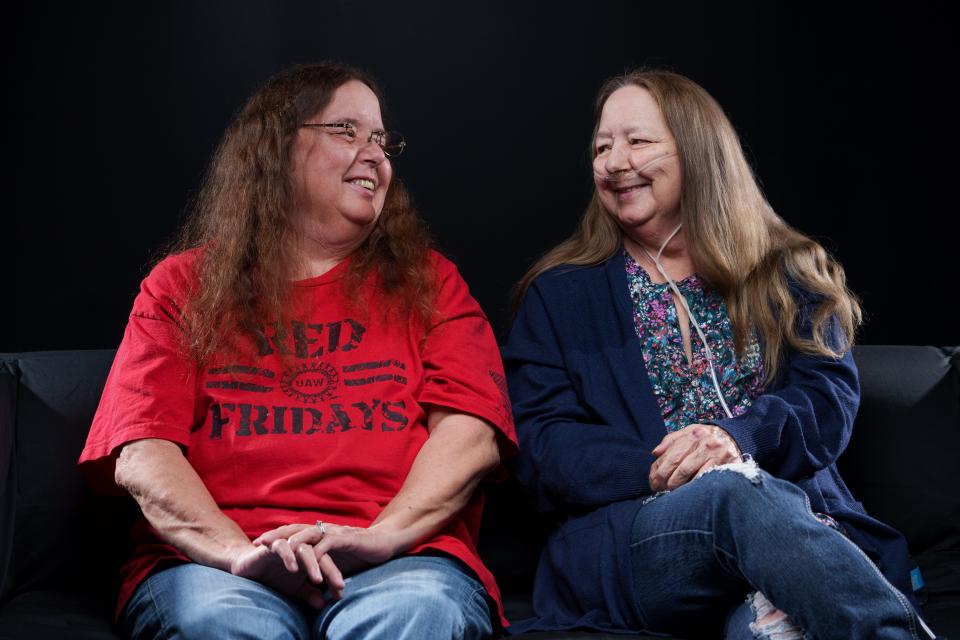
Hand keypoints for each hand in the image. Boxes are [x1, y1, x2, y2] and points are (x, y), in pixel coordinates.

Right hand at [230, 541, 342, 606]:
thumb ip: (308, 594)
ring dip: (312, 563)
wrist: (246, 567)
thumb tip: (323, 604)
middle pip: (321, 553)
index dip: (334, 577)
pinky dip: (289, 556)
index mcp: (310, 554)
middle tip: (339, 585)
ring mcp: (288, 543)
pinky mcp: (272, 543)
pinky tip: (293, 569)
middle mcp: (301, 546)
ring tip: (318, 580)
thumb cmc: (273, 576)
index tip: (340, 593)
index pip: (327, 563)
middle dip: (331, 570)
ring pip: (304, 548)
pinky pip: (282, 546)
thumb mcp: (293, 589)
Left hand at [255, 522, 398, 576]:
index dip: (275, 536)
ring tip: (281, 548)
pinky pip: (330, 543)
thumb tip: (304, 584)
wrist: (384, 543)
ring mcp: (336, 533)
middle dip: (277, 534)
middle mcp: (324, 530)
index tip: (256, 543)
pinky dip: (319, 550)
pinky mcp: (348, 539)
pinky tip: (310, 557)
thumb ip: (319, 567)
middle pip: (296, 529)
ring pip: (311, 533)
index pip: (292, 532)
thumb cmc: (358, 553)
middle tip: (259, 542)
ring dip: (295, 541)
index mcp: (319, 533)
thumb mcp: (333, 561)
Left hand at [649, 423, 740, 491]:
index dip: (659, 468)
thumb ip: (672, 441)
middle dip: (665, 478)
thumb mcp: (690, 432)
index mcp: (692, 433)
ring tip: (669, 492)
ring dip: (676, 485)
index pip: (671, 453)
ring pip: (687, 472)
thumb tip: (655, 453)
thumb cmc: (707, 437)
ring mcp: (714, 454)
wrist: (735, 438)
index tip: (653, 480)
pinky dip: (692, 485)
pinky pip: (703, 478)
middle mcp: (703, 442)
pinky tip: (686, 492)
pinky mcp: (723, 465)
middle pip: (677, 463)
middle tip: (658, 489)